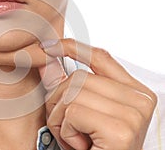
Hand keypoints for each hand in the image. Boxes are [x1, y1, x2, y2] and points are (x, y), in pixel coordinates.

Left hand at [38, 39, 156, 149]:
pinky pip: (73, 112)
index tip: (51, 45)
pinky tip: (80, 145)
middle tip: (68, 126)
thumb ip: (64, 85)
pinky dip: (66, 131)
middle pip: (78, 77)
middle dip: (59, 102)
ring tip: (75, 137)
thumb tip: (47, 59)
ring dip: (60, 119)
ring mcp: (133, 113)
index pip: (100, 57)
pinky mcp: (120, 128)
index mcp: (134, 93)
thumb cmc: (95, 148)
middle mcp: (139, 100)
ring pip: (72, 93)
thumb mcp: (79, 113)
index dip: (73, 48)